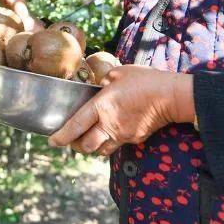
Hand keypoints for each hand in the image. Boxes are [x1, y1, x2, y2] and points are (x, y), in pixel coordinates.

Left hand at [48, 67, 194, 156]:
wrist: (170, 96)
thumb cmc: (145, 80)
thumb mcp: (120, 72)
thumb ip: (107, 80)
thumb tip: (103, 84)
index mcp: (102, 106)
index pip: (75, 126)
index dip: (61, 136)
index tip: (52, 141)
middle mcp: (109, 124)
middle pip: (86, 146)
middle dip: (76, 146)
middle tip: (73, 141)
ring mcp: (123, 134)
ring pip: (101, 150)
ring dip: (94, 147)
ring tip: (91, 139)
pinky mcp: (135, 139)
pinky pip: (118, 145)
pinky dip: (111, 142)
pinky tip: (113, 132)